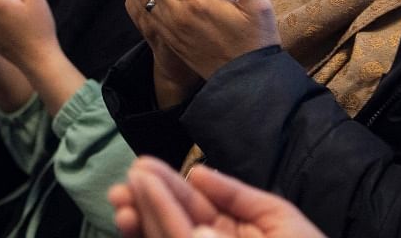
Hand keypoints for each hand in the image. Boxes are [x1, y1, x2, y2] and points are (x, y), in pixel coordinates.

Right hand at [108, 156, 324, 237]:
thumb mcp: (280, 220)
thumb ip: (237, 196)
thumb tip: (195, 172)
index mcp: (230, 231)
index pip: (193, 206)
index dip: (166, 188)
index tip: (139, 169)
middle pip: (171, 223)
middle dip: (144, 204)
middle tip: (121, 185)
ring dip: (142, 222)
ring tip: (122, 202)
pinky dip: (154, 234)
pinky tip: (136, 221)